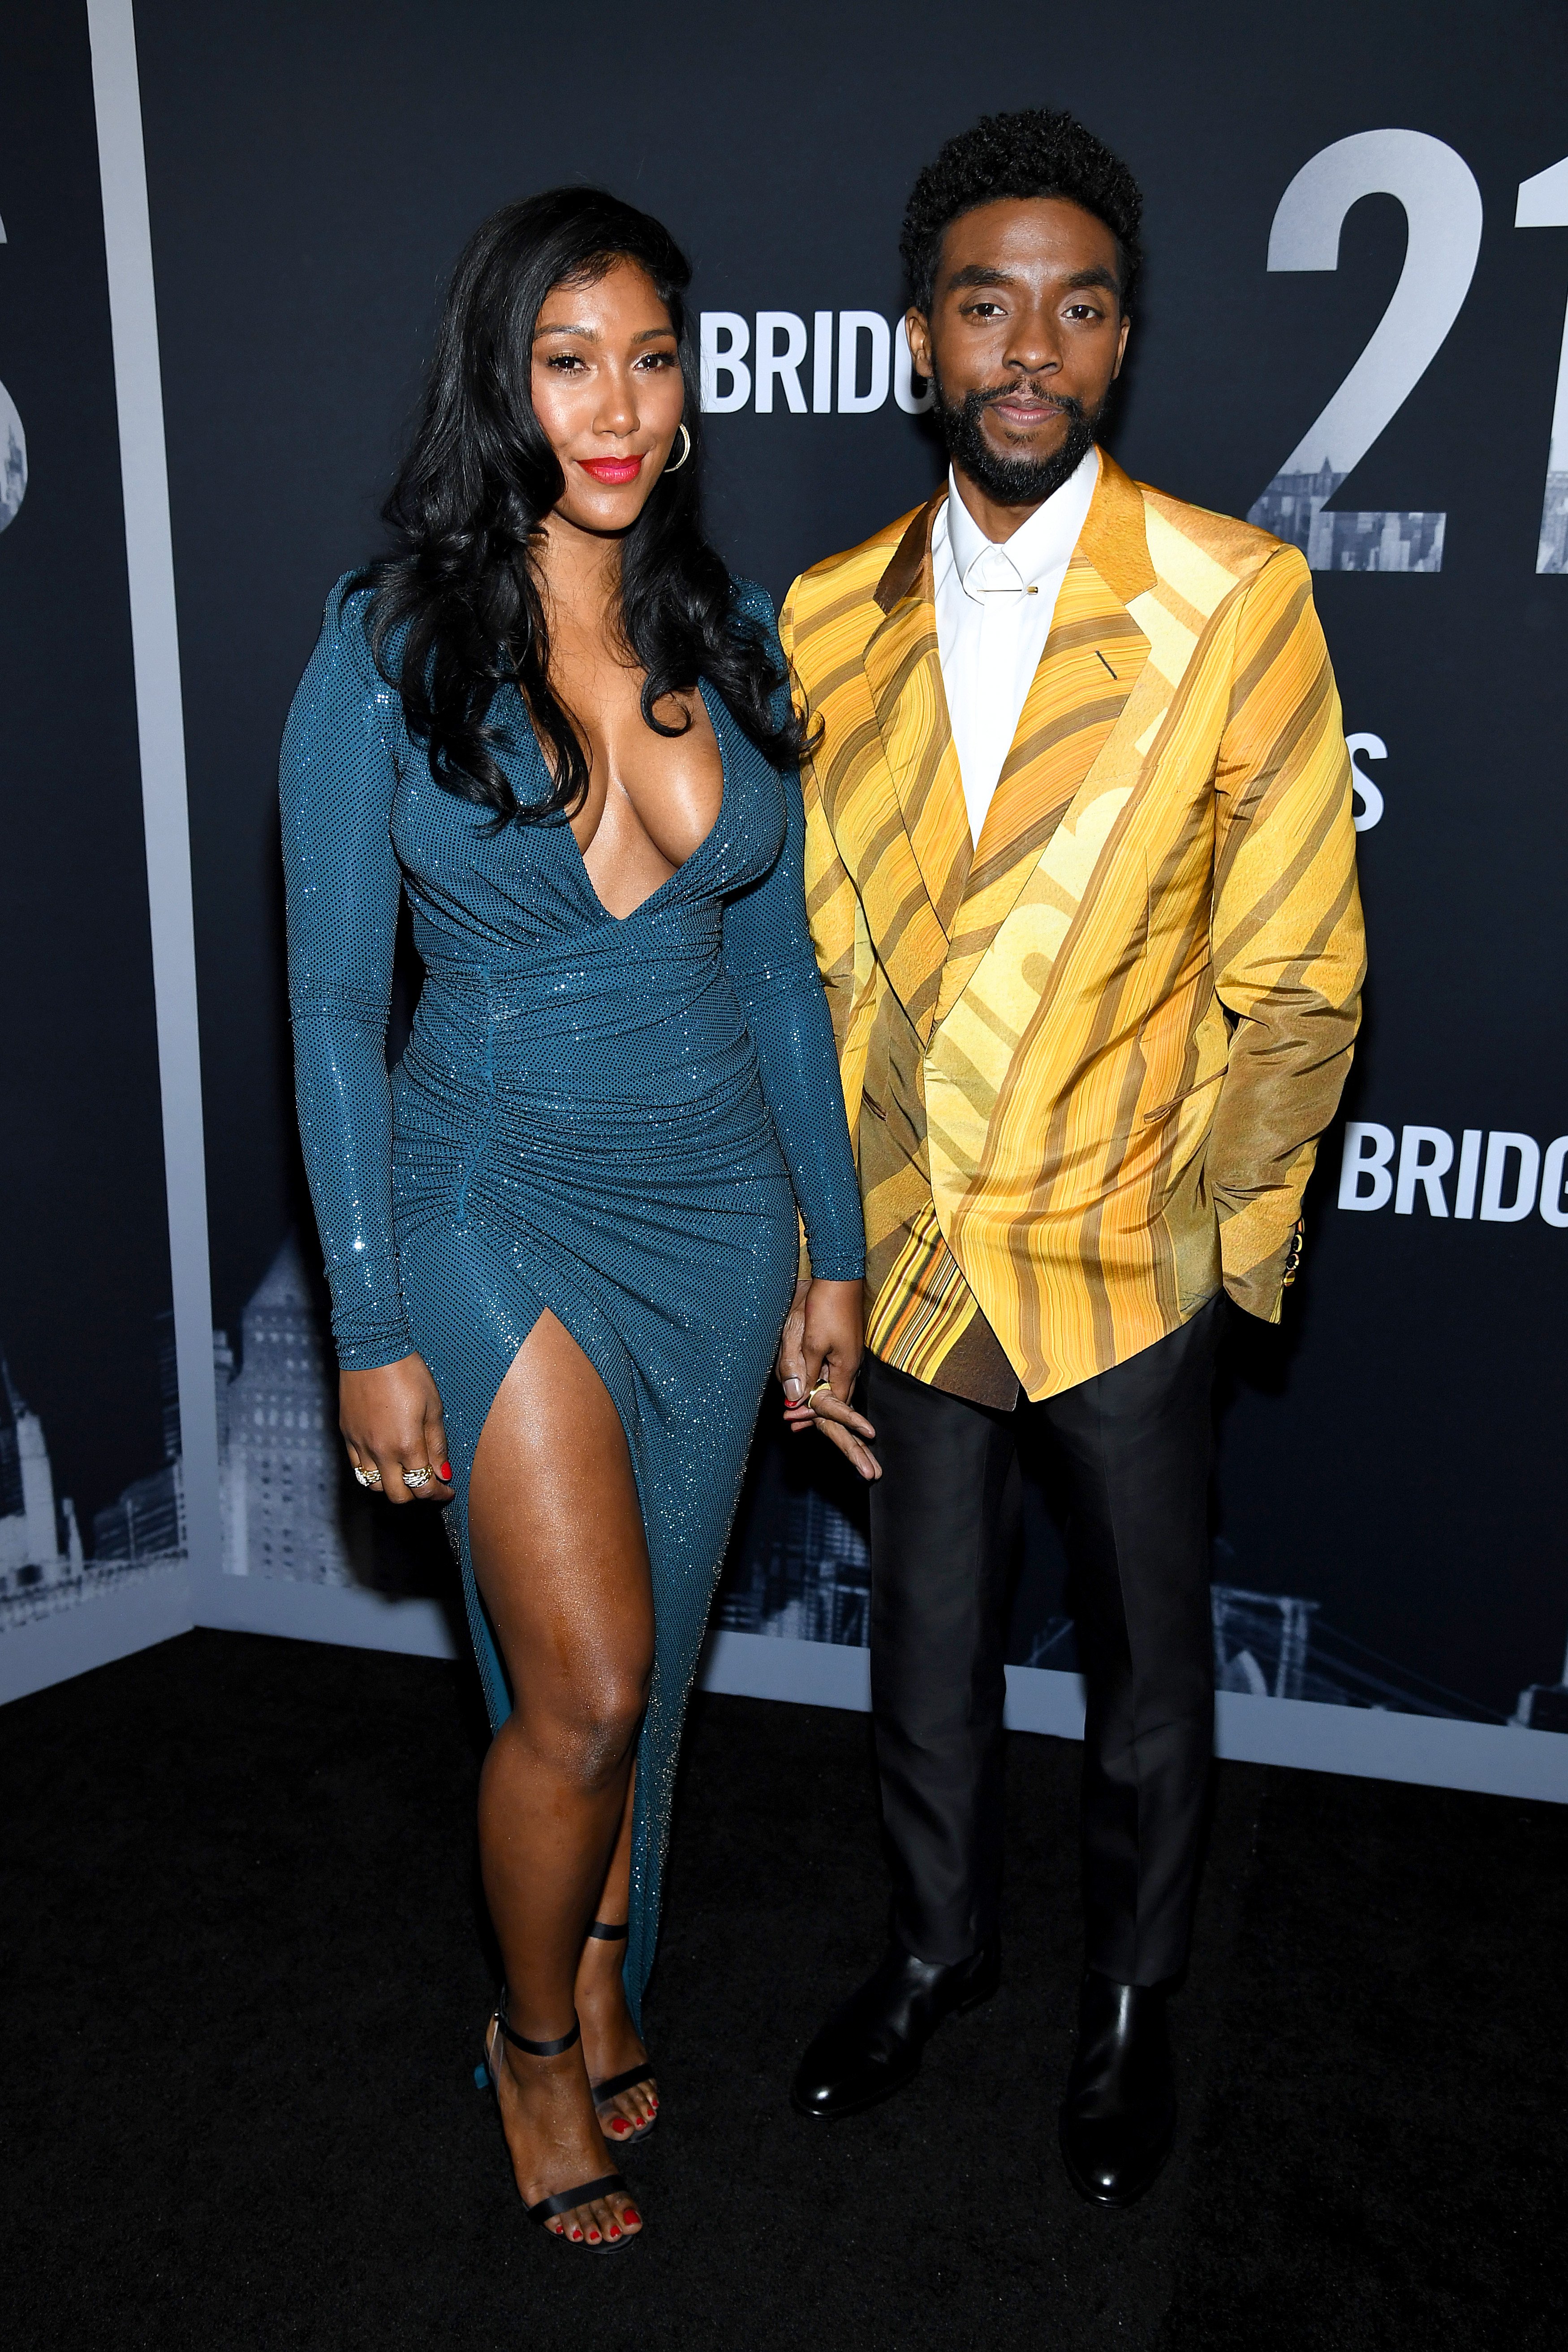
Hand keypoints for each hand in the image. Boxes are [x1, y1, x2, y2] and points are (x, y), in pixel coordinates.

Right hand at [339, 1355, 453, 1504]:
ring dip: (392, 1487)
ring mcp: (360, 1444)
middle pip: (397, 1494)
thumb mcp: (433, 1407)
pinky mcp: (347, 1435)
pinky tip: (384, 1462)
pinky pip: (357, 1468)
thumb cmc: (408, 1374)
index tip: (447, 1491)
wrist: (372, 1350)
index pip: (423, 1486)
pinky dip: (372, 1473)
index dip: (438, 1494)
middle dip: (417, 1495)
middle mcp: (380, 1451)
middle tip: (429, 1484)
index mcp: (406, 1445)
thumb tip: (443, 1473)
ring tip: (405, 1474)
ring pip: (373, 1486)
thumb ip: (436, 1445)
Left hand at [775, 1277, 879, 1481]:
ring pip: (835, 1398)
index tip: (819, 1435)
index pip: (835, 1408)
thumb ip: (800, 1370)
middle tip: (871, 1473)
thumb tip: (795, 1399)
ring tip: (846, 1451)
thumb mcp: (804, 1337)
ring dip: (831, 1422)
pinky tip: (808, 1409)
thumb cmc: (821, 1303)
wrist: (836, 1274)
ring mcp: (845, 1361)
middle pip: (845, 1413)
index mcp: (843, 1368)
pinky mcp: (839, 1353)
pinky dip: (823, 1402)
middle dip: (854, 1444)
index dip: (824, 1423)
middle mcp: (848, 1368)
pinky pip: (831, 1384)